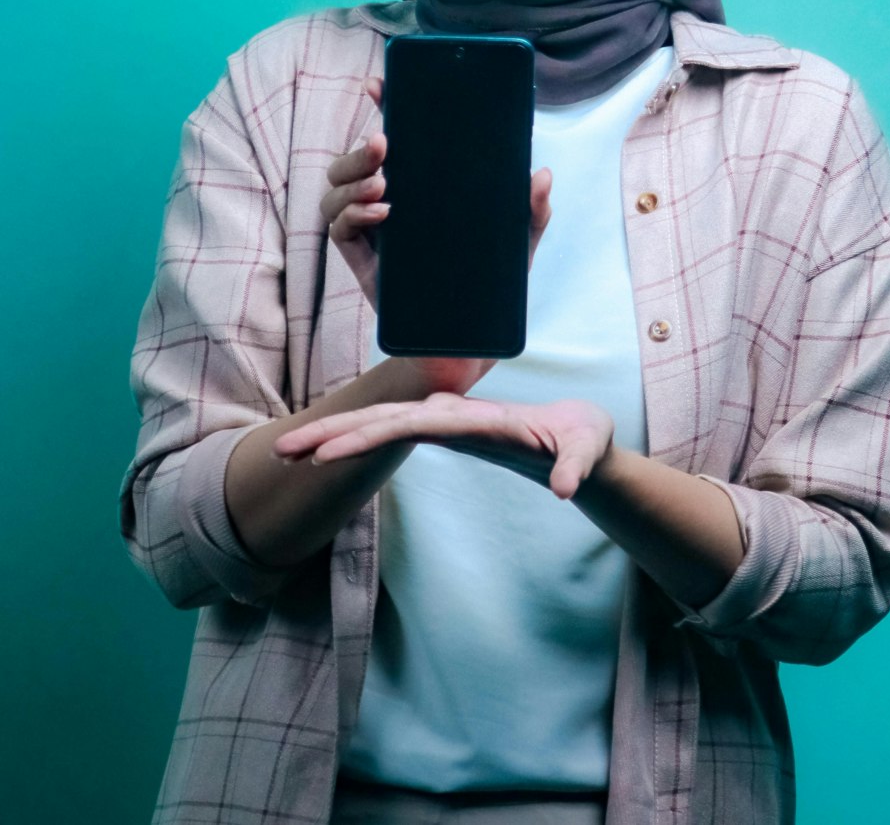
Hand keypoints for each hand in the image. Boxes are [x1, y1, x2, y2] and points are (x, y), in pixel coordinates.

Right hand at [273, 393, 614, 499]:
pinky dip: (356, 439)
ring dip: (334, 435)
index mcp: (475, 418)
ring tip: (288, 451)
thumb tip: (566, 491)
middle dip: (334, 432)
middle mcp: (452, 415)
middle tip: (284, 449)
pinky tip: (323, 452)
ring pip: (378, 424)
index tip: (328, 450)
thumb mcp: (589, 448)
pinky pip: (390, 432)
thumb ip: (577, 465)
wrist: (580, 432)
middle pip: (381, 419)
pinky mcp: (443, 432)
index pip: (412, 425)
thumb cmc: (584, 437)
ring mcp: (444, 422)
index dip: (370, 435)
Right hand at [322, 77, 552, 378]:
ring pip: (336, 190)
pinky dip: (353, 216)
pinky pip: (339, 230)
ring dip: (352, 181)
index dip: (382, 107)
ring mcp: (370, 229)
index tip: (378, 84)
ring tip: (383, 186)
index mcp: (420, 184)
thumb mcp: (518, 240)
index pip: (393, 137)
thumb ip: (531, 209)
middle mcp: (387, 200)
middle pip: (353, 161)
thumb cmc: (491, 281)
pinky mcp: (361, 260)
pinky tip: (381, 214)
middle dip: (359, 148)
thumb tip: (541, 175)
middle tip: (384, 143)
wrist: (469, 340)